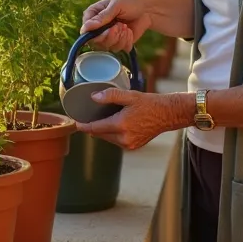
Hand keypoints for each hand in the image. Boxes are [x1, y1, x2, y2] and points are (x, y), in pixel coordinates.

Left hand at [75, 89, 192, 149]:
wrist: (166, 114)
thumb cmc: (149, 103)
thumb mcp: (129, 96)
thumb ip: (110, 95)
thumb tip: (93, 97)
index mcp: (121, 125)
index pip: (95, 128)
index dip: (84, 126)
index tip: (76, 123)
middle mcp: (124, 138)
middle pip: (100, 134)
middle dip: (93, 127)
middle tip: (87, 117)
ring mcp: (129, 144)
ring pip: (108, 139)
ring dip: (103, 131)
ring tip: (101, 120)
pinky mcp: (133, 146)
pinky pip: (117, 141)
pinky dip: (113, 134)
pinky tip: (114, 125)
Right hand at [80, 0, 151, 51]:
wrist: (147, 9)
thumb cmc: (129, 2)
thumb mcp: (115, 6)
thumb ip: (101, 17)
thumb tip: (86, 28)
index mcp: (93, 16)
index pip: (86, 31)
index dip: (94, 34)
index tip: (108, 29)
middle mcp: (98, 28)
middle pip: (96, 42)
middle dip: (110, 36)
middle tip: (119, 26)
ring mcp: (108, 37)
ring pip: (108, 47)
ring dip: (119, 37)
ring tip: (125, 27)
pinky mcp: (119, 43)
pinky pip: (120, 49)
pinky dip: (127, 41)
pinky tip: (130, 32)